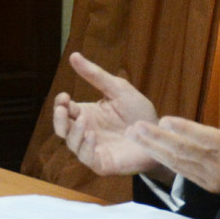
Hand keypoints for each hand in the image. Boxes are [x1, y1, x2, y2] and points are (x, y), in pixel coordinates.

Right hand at [52, 52, 167, 178]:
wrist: (161, 134)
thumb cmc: (139, 112)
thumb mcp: (117, 89)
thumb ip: (95, 75)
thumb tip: (73, 55)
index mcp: (87, 114)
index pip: (64, 109)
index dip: (60, 103)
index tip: (65, 96)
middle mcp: (86, 132)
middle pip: (61, 128)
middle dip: (58, 119)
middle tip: (63, 109)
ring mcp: (93, 149)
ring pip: (72, 143)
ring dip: (74, 132)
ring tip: (85, 121)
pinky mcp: (103, 163)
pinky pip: (88, 158)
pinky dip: (86, 148)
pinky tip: (92, 136)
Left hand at [127, 62, 219, 207]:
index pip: (205, 137)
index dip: (184, 129)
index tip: (164, 119)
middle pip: (184, 151)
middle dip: (158, 139)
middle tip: (136, 128)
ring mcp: (214, 177)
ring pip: (180, 163)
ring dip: (156, 150)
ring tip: (136, 137)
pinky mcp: (211, 186)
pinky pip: (185, 174)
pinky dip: (168, 162)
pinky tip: (153, 152)